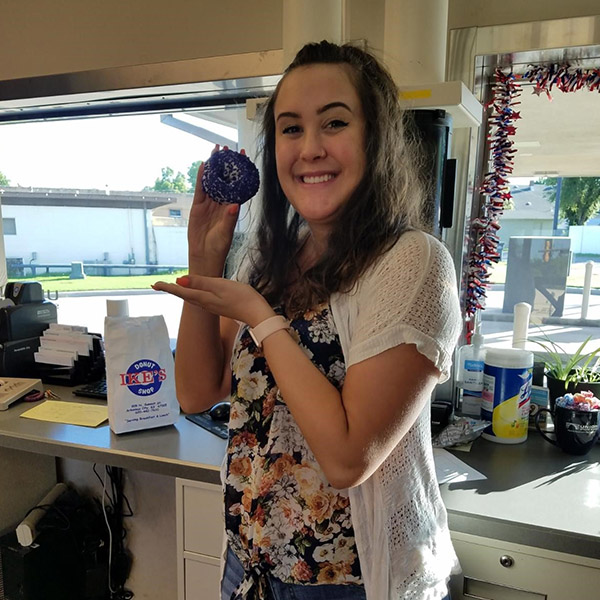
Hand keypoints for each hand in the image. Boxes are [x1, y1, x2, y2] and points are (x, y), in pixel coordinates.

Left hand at [152, 275, 274, 326]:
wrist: (257, 314)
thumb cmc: (242, 297)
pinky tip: (195, 292)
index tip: (153, 284)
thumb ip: (201, 283)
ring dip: (181, 292)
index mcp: (203, 298)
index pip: (181, 291)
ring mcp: (212, 306)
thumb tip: (179, 281)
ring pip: (192, 298)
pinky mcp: (220, 306)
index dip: (167, 287)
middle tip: (158, 285)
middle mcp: (205, 304)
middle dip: (171, 290)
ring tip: (173, 287)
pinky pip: (201, 299)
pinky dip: (192, 294)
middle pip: (184, 296)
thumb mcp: (220, 286)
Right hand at [188, 145, 239, 274]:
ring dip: (213, 167)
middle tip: (227, 147)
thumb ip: (229, 219)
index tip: (244, 157)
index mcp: (232, 207)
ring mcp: (209, 204)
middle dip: (225, 163)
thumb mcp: (226, 233)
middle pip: (224, 179)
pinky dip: (201, 178)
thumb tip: (234, 205)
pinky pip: (200, 189)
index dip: (240, 171)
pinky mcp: (198, 206)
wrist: (204, 256)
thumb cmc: (219, 247)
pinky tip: (203, 166)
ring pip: (212, 181)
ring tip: (215, 151)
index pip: (237, 185)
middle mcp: (221, 203)